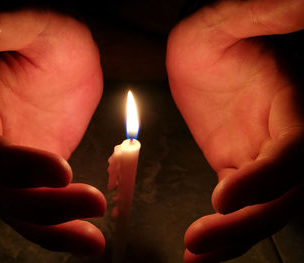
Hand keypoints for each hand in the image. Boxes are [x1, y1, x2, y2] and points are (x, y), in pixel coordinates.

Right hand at [0, 9, 105, 254]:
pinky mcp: (41, 172)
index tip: (59, 170)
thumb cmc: (51, 35)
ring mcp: (16, 162)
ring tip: (94, 242)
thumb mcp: (31, 25)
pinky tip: (90, 236)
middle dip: (44, 207)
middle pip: (2, 191)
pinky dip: (65, 224)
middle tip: (92, 206)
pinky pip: (47, 205)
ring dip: (56, 230)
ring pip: (23, 209)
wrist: (71, 55)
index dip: (16, 166)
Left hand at [166, 0, 303, 261]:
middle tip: (201, 241)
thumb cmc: (215, 34)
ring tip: (196, 256)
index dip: (267, 178)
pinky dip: (220, 228)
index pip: (293, 152)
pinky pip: (235, 205)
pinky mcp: (236, 164)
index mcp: (293, 105)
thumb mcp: (233, 20)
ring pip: (261, 208)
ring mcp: (260, 156)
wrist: (198, 52)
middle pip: (284, 194)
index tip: (224, 195)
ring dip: (232, 237)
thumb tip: (300, 8)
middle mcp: (284, 137)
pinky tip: (198, 247)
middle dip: (247, 221)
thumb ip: (266, 18)